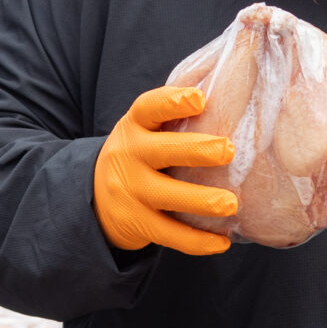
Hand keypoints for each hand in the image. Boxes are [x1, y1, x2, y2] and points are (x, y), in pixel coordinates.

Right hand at [93, 84, 238, 256]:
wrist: (95, 196)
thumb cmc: (140, 153)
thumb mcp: (146, 128)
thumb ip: (175, 112)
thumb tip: (225, 86)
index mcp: (134, 126)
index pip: (148, 107)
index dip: (172, 101)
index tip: (199, 99)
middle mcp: (128, 155)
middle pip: (161, 151)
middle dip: (196, 150)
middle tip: (229, 150)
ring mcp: (129, 191)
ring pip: (166, 196)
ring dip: (200, 200)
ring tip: (231, 204)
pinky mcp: (135, 223)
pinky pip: (168, 234)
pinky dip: (197, 241)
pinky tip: (223, 242)